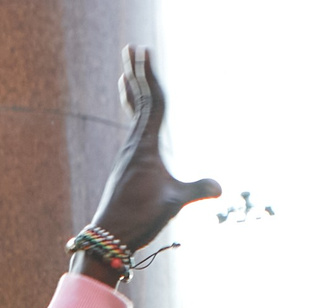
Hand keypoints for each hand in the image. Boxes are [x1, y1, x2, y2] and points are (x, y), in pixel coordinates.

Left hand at [74, 48, 219, 268]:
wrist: (110, 235)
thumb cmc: (140, 217)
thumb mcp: (173, 202)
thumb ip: (197, 190)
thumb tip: (220, 187)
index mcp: (145, 145)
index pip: (151, 102)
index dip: (150, 76)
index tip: (144, 52)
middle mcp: (134, 144)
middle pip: (138, 100)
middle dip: (137, 73)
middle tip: (132, 48)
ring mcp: (129, 154)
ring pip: (133, 114)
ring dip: (133, 90)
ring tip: (129, 72)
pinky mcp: (128, 165)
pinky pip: (132, 129)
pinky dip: (132, 112)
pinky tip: (132, 112)